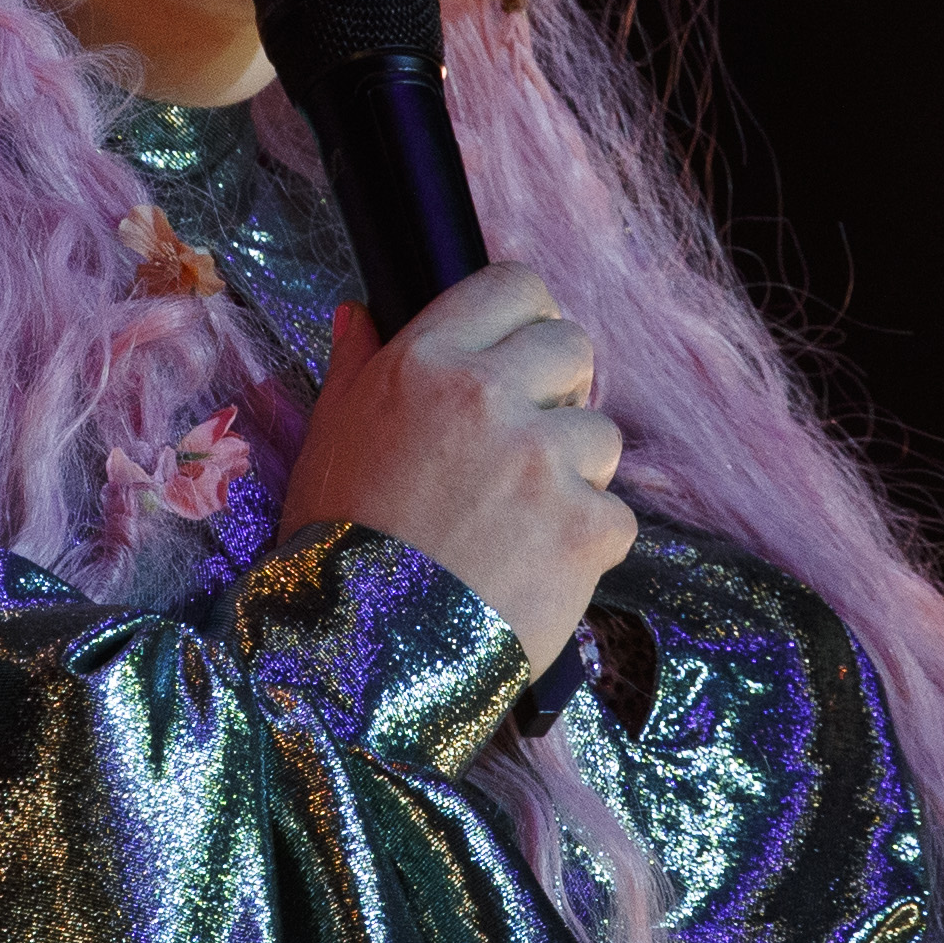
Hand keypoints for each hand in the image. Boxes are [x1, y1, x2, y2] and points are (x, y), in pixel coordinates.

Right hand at [283, 264, 633, 674]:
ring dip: (574, 473)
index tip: (521, 355)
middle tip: (526, 444)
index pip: (514, 286)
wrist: (363, 656)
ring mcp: (544, 461)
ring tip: (521, 524)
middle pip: (573, 347)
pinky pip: (615, 516)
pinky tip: (536, 571)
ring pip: (601, 436)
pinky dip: (587, 545)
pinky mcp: (586, 527)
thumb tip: (364, 314)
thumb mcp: (327, 441)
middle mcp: (490, 397)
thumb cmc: (335, 546)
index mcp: (425, 363)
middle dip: (559, 391)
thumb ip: (354, 367)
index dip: (525, 318)